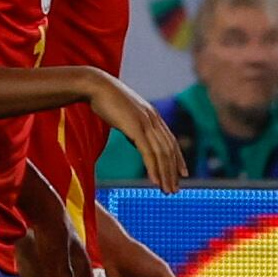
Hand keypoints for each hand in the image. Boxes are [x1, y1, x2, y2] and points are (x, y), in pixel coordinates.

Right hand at [88, 72, 186, 191]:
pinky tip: (155, 181)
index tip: (181, 174)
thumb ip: (135, 127)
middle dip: (173, 172)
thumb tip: (138, 141)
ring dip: (165, 174)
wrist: (96, 86)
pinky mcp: (136, 127)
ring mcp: (146, 122)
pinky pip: (148, 152)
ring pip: (161, 153)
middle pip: (169, 150)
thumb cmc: (106, 100)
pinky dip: (154, 168)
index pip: (170, 141)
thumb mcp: (125, 115)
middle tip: (175, 190)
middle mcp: (153, 119)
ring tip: (167, 190)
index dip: (178, 159)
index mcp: (152, 116)